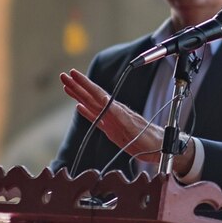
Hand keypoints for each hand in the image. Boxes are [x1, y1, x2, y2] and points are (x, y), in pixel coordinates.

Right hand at [59, 68, 175, 170]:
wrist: (158, 148)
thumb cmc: (149, 138)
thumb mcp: (133, 126)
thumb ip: (118, 113)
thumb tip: (104, 98)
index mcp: (116, 109)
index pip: (96, 93)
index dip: (84, 83)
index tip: (73, 74)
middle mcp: (112, 111)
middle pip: (91, 95)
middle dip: (77, 86)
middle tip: (63, 75)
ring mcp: (111, 119)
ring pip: (91, 104)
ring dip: (78, 96)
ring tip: (66, 87)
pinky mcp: (112, 129)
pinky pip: (96, 118)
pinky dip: (86, 112)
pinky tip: (78, 107)